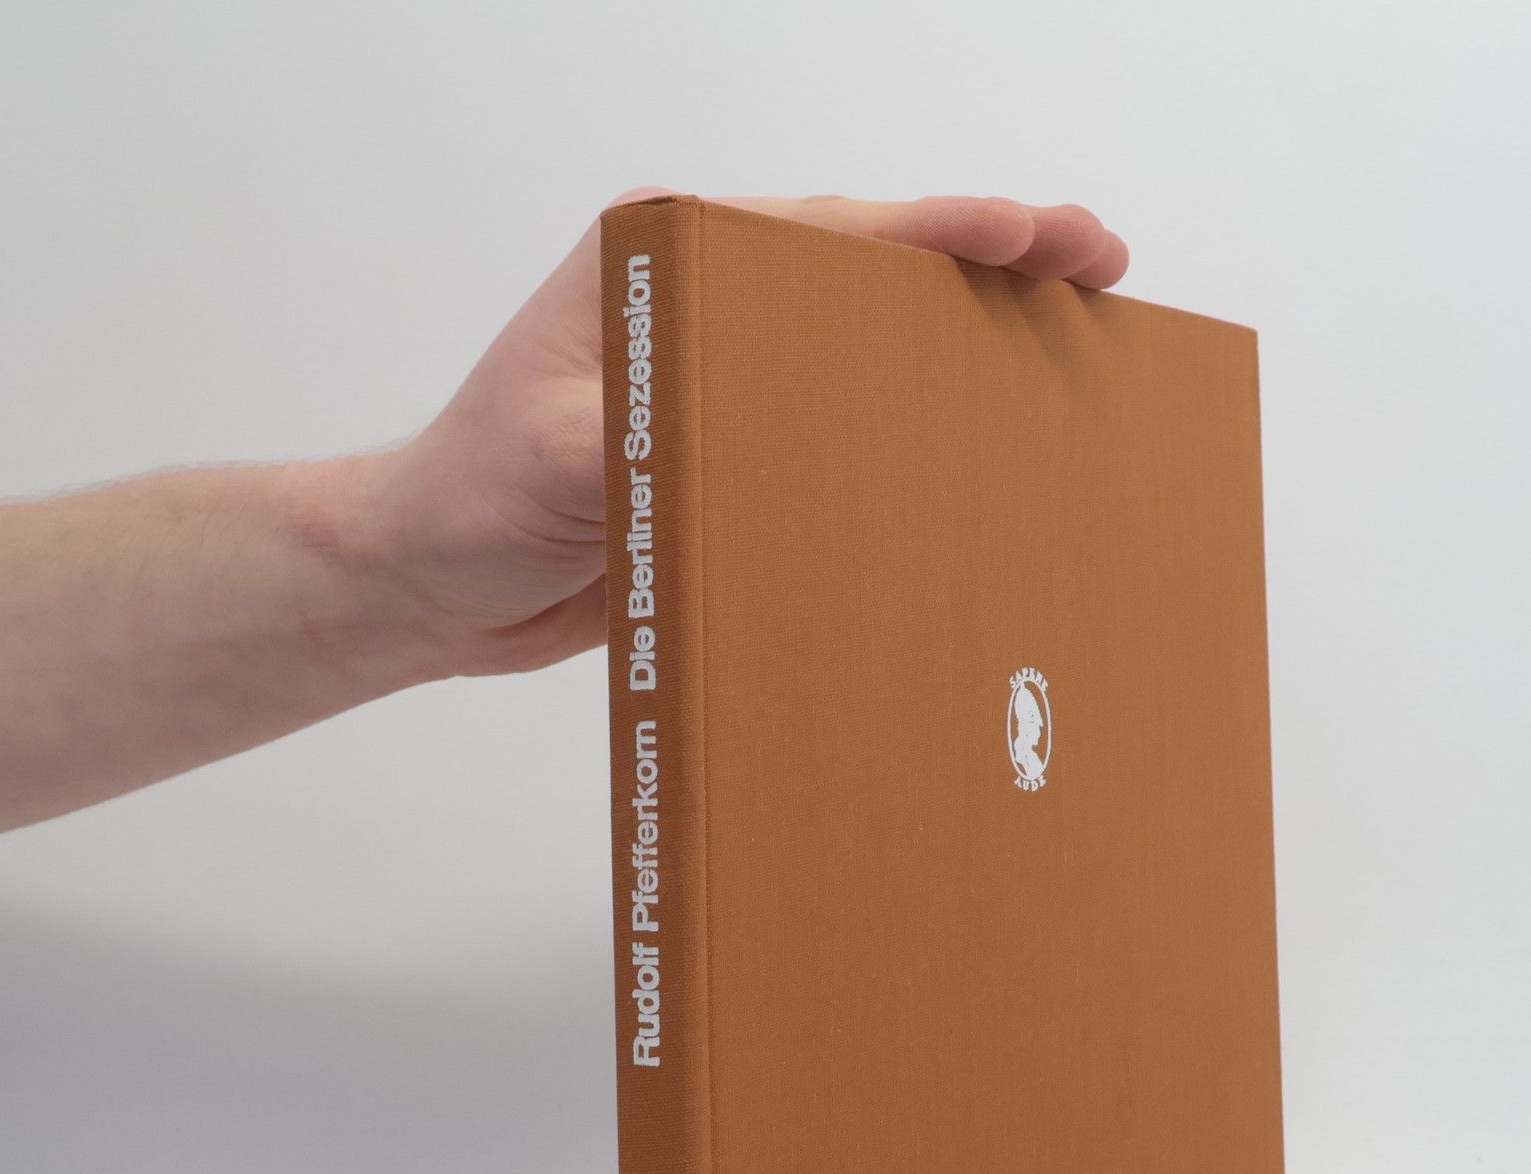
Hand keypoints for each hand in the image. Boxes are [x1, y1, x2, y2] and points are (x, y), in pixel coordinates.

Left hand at [369, 193, 1129, 679]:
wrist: (433, 584)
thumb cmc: (468, 502)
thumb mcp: (546, 457)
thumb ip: (640, 432)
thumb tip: (750, 432)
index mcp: (662, 266)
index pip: (821, 234)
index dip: (932, 231)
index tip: (1025, 231)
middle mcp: (706, 307)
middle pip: (871, 271)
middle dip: (986, 261)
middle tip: (1097, 261)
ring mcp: (728, 380)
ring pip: (873, 343)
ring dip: (968, 339)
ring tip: (1071, 332)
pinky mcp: (736, 454)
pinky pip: (845, 430)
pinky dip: (920, 425)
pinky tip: (983, 442)